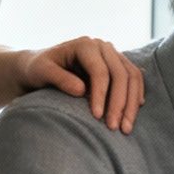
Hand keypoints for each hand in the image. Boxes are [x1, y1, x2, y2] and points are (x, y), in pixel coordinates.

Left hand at [20, 37, 143, 132]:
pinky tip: (133, 112)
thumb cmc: (38, 69)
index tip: (97, 117)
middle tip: (115, 128)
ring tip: (125, 128)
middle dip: (120, 103)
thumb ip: (59, 78)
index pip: (100, 71)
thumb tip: (82, 90)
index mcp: (85, 45)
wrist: (41, 66)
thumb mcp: (41, 72)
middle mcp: (103, 46)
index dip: (101, 94)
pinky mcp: (118, 65)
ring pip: (132, 77)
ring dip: (131, 104)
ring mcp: (112, 55)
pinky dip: (135, 95)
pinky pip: (134, 79)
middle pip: (121, 75)